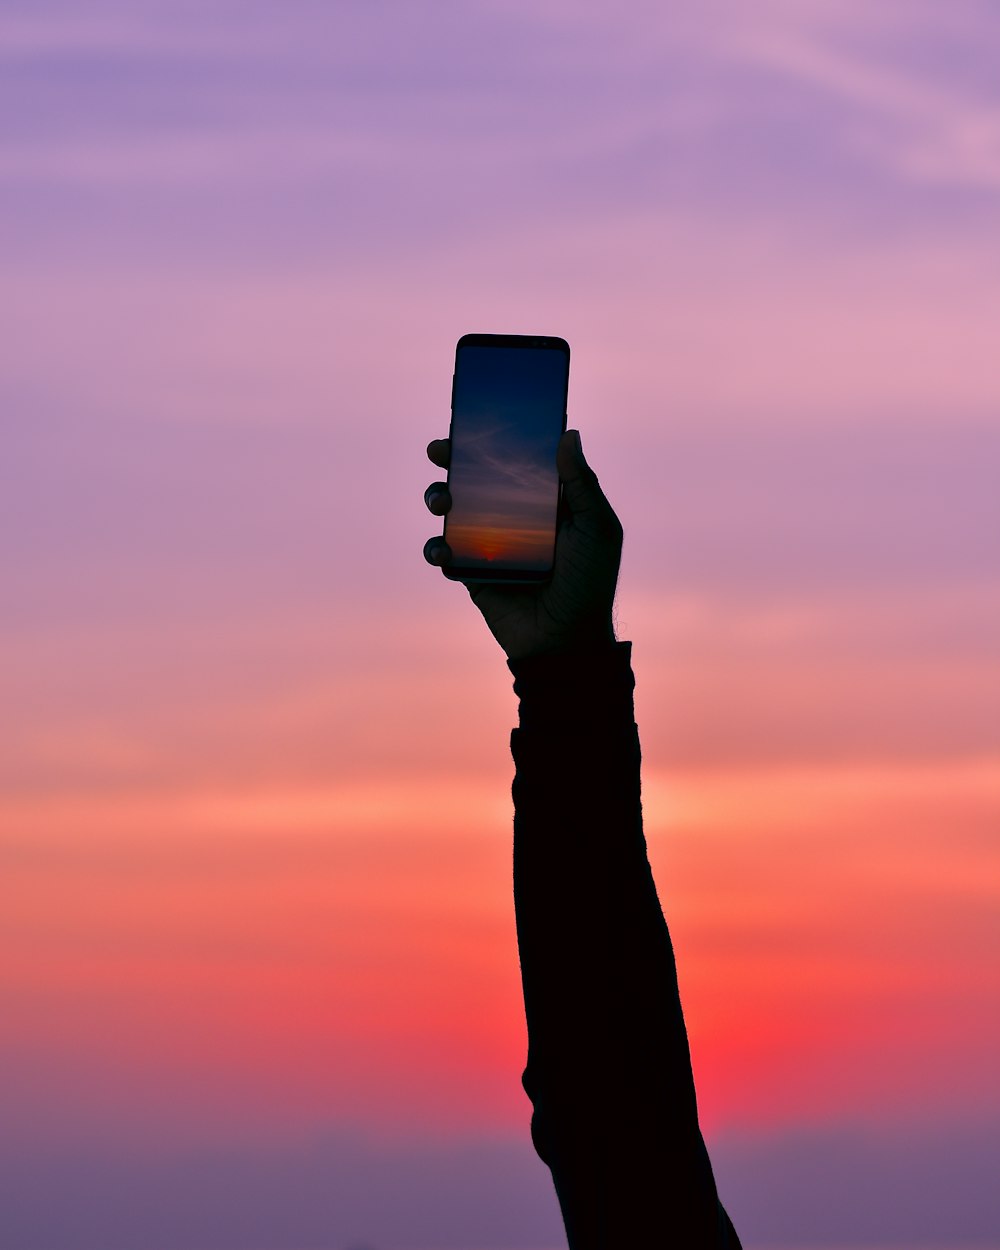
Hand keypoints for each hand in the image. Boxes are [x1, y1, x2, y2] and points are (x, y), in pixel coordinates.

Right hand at [423, 430, 622, 660]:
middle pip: (476, 478)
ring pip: (453, 509)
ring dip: (438, 496)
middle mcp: (514, 517)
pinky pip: (444, 551)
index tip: (476, 417)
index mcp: (544, 500)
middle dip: (453, 459)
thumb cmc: (590, 583)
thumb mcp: (597, 529)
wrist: (566, 640)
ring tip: (441, 499)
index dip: (495, 437)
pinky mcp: (470, 572)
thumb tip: (568, 434)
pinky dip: (435, 546)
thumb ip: (582, 484)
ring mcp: (489, 543)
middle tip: (440, 449)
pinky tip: (442, 546)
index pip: (516, 459)